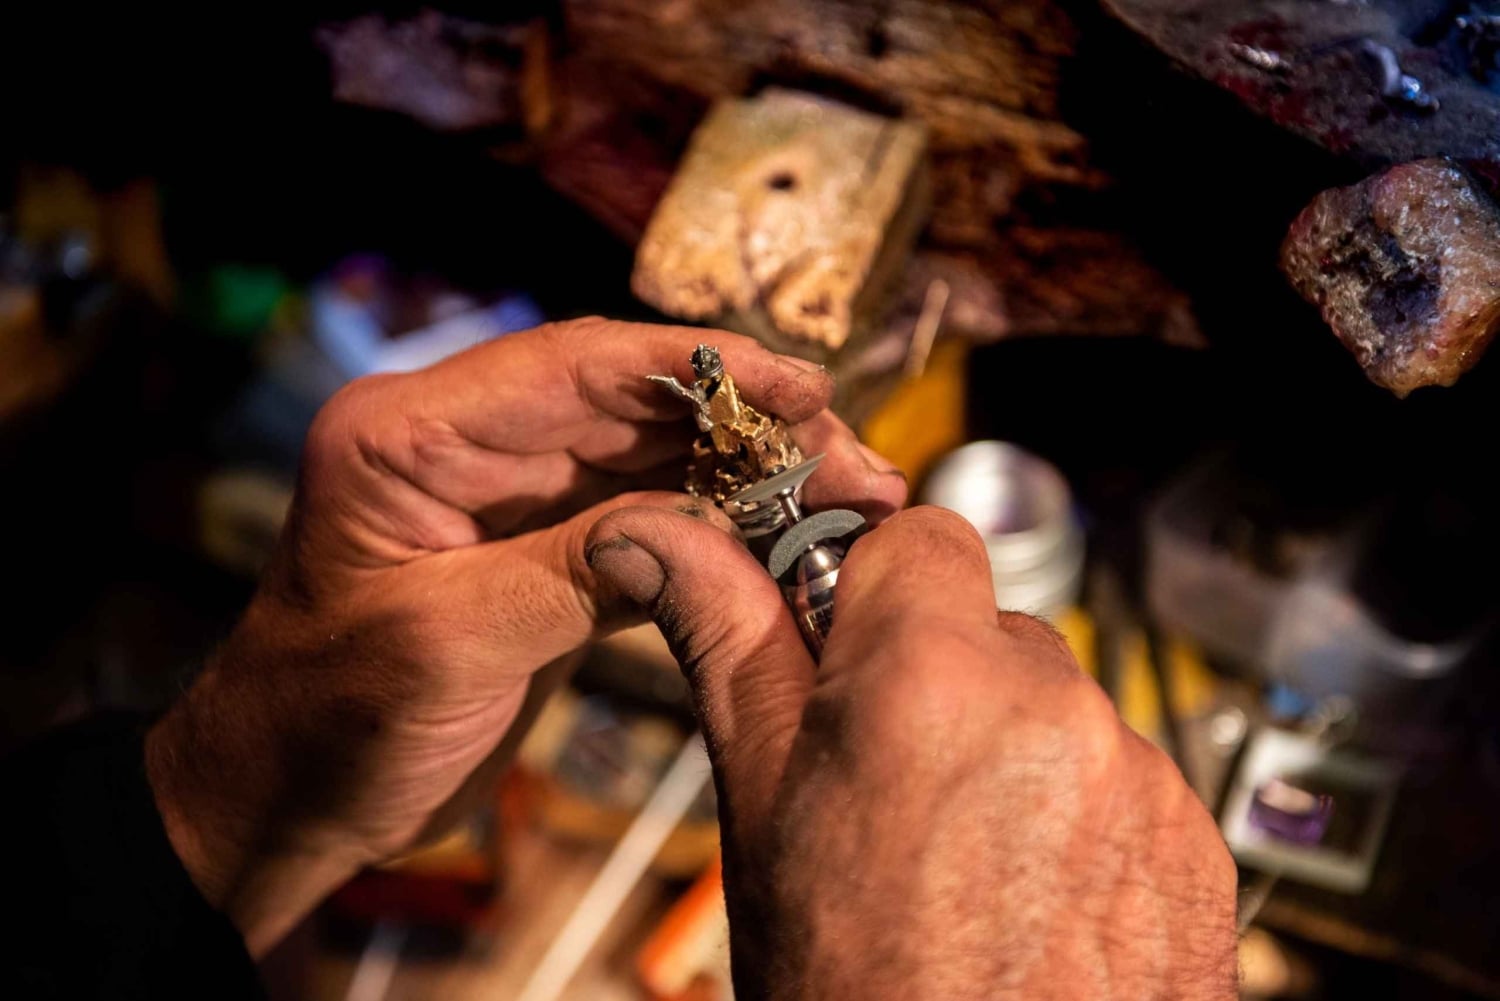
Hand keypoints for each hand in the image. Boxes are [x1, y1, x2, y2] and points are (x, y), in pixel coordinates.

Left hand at [144, 318, 905, 953]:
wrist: (286, 801)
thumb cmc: (324, 725)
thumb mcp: (444, 646)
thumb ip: (570, 574)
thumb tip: (697, 528)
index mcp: (408, 435)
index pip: (571, 366)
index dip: (696, 366)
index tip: (800, 381)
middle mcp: (462, 447)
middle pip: (626, 405)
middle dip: (744, 422)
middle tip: (849, 453)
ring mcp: (506, 501)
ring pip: (647, 460)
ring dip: (743, 473)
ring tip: (842, 489)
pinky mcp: (541, 555)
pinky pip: (643, 520)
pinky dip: (712, 528)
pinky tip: (780, 534)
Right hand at [587, 505, 1237, 999]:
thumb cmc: (855, 991)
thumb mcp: (762, 812)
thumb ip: (730, 646)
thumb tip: (658, 541)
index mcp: (930, 679)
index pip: (918, 535)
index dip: (869, 586)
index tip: (840, 644)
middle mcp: (1054, 706)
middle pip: (985, 625)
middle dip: (932, 675)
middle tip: (883, 776)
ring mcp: (1135, 774)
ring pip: (1050, 703)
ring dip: (1003, 747)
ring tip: (954, 854)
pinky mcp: (1190, 836)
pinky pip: (1116, 775)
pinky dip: (1069, 809)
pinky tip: (1021, 886)